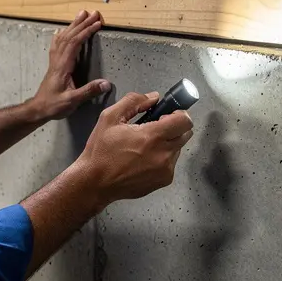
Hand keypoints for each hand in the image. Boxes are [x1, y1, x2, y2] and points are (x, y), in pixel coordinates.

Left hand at [30, 10, 111, 120]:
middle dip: (82, 23)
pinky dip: (62, 34)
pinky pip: (57, 44)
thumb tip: (106, 83)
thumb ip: (88, 91)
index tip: (97, 23)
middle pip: (69, 36)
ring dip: (73, 25)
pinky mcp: (54, 64)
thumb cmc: (53, 105)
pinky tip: (62, 30)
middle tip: (93, 13)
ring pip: (63, 38)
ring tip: (81, 14)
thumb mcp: (72, 101)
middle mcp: (58, 60)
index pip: (74, 43)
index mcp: (63, 66)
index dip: (86, 32)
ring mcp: (54, 61)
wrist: (38, 109)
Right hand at [73, 92, 193, 205]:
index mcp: (152, 136)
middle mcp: (163, 154)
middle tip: (155, 128)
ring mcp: (165, 169)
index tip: (166, 115)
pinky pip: (171, 163)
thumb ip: (133, 101)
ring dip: (168, 143)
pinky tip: (144, 159)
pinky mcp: (163, 180)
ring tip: (145, 146)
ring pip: (178, 148)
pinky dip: (163, 158)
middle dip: (174, 127)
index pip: (185, 120)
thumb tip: (153, 97)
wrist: (95, 183)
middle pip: (186, 133)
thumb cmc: (101, 152)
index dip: (178, 113)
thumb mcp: (110, 118)